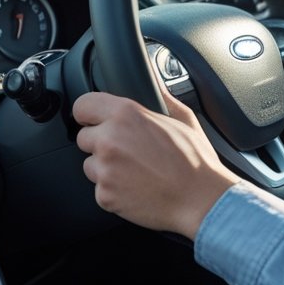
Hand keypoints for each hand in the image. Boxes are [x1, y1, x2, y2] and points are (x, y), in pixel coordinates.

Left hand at [73, 89, 239, 238]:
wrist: (200, 200)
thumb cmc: (195, 161)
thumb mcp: (183, 118)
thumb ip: (162, 97)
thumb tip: (155, 84)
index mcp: (126, 115)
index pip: (83, 105)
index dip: (89, 113)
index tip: (94, 119)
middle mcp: (110, 140)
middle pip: (84, 137)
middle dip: (100, 142)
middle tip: (128, 150)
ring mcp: (105, 170)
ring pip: (90, 164)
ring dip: (106, 168)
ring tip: (135, 170)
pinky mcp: (105, 195)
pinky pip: (99, 188)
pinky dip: (113, 189)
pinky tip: (136, 186)